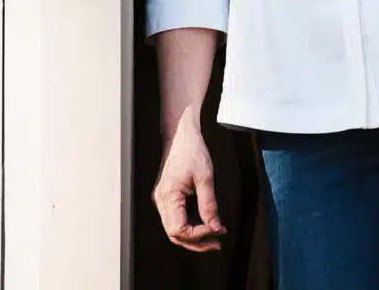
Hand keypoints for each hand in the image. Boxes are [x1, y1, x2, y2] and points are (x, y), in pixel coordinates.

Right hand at [152, 113, 226, 252]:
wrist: (181, 134)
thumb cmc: (192, 150)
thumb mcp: (205, 177)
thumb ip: (209, 204)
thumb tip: (215, 228)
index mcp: (168, 195)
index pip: (180, 230)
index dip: (199, 235)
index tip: (218, 230)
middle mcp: (160, 201)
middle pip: (175, 234)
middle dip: (196, 243)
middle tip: (217, 244)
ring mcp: (161, 199)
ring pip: (173, 229)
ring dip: (193, 237)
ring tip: (213, 238)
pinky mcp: (166, 197)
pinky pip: (175, 219)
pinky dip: (188, 226)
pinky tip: (203, 225)